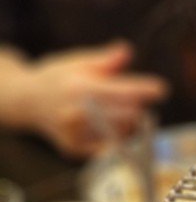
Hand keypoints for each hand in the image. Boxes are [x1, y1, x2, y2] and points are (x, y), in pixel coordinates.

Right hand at [11, 40, 168, 157]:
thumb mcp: (79, 61)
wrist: (28, 101)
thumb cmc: (61, 78)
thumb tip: (127, 51)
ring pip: (119, 134)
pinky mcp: (74, 150)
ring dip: (130, 127)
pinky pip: (108, 149)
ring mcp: (73, 134)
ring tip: (127, 116)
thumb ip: (106, 60)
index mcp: (79, 87)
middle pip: (124, 116)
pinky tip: (116, 130)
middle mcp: (75, 112)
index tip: (162, 89)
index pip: (119, 91)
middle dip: (139, 110)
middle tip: (142, 107)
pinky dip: (118, 140)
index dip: (143, 90)